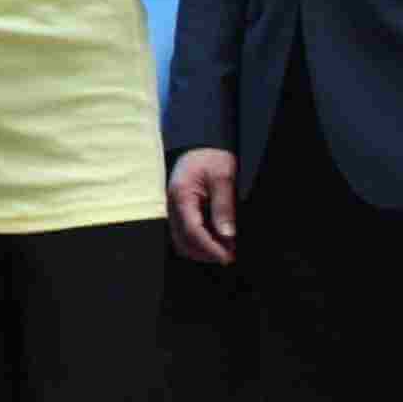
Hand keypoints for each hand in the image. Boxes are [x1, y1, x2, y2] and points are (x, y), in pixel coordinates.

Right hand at [167, 147, 239, 263]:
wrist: (200, 144)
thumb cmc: (212, 156)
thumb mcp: (224, 177)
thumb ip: (224, 206)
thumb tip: (227, 235)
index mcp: (181, 195)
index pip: (193, 231)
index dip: (211, 248)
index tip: (228, 257)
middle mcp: (172, 206)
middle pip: (184, 242)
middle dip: (206, 253)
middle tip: (230, 256)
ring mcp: (173, 210)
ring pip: (181, 242)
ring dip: (201, 251)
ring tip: (225, 250)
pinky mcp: (178, 212)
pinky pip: (183, 235)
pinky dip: (198, 243)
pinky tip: (216, 241)